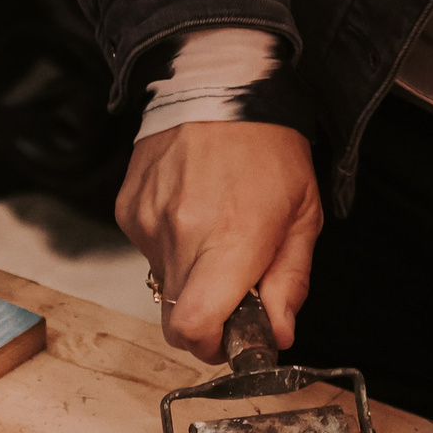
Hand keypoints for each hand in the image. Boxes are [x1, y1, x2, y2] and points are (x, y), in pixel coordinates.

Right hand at [117, 122, 321, 359]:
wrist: (219, 84)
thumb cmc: (267, 146)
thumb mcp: (303, 216)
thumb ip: (290, 282)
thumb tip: (277, 333)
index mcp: (231, 241)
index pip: (195, 328)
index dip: (211, 347)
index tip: (229, 339)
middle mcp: (182, 236)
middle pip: (177, 318)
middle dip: (206, 317)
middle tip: (231, 289)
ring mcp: (148, 223)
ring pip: (163, 285)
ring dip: (190, 276)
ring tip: (214, 230)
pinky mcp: (128, 210)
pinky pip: (149, 252)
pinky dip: (172, 246)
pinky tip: (191, 210)